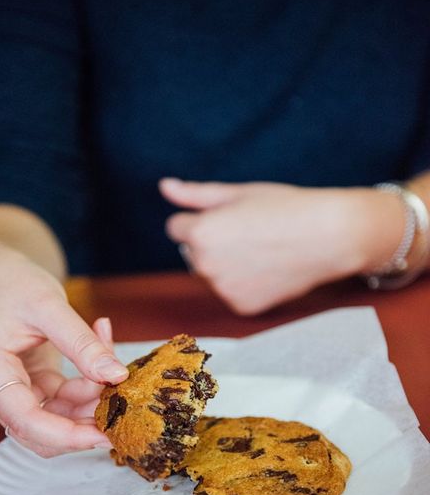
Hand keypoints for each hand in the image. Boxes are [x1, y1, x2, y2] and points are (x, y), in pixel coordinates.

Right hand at [0, 241, 127, 456]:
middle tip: (120, 404)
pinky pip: (65, 401)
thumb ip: (82, 343)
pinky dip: (88, 386)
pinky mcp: (34, 386)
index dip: (65, 435)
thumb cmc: (12, 283)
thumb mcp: (49, 306)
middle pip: (41, 433)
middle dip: (83, 424)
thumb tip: (116, 375)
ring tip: (111, 362)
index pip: (24, 421)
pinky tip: (102, 352)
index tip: (102, 433)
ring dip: (90, 402)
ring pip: (58, 420)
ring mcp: (16, 391)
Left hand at [161, 178, 405, 313]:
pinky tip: (268, 270)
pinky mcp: (242, 307)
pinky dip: (245, 285)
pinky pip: (232, 293)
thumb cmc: (285, 208)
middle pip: (194, 252)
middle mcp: (206, 265)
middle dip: (212, 243)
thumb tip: (164, 188)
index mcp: (200, 233)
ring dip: (227, 265)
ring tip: (262, 250)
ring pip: (213, 274)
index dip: (202, 219)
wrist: (329, 237)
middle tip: (251, 232)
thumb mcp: (238, 193)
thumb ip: (195, 195)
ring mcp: (224, 290)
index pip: (177, 228)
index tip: (231, 217)